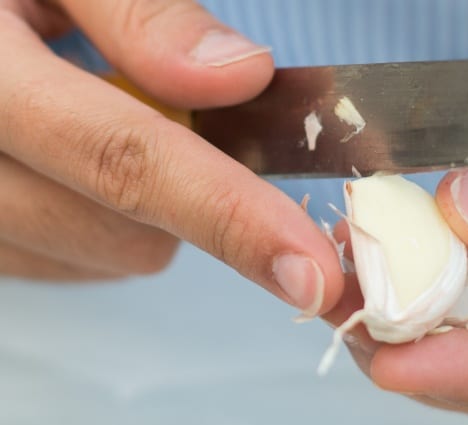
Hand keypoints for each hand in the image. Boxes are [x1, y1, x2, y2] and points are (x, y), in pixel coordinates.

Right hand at [0, 0, 342, 316]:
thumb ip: (138, 10)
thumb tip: (239, 74)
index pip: (121, 158)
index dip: (230, 218)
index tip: (310, 272)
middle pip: (126, 235)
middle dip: (192, 192)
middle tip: (188, 112)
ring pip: (107, 258)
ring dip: (144, 203)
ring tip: (106, 113)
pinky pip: (73, 262)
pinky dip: (104, 216)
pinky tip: (74, 153)